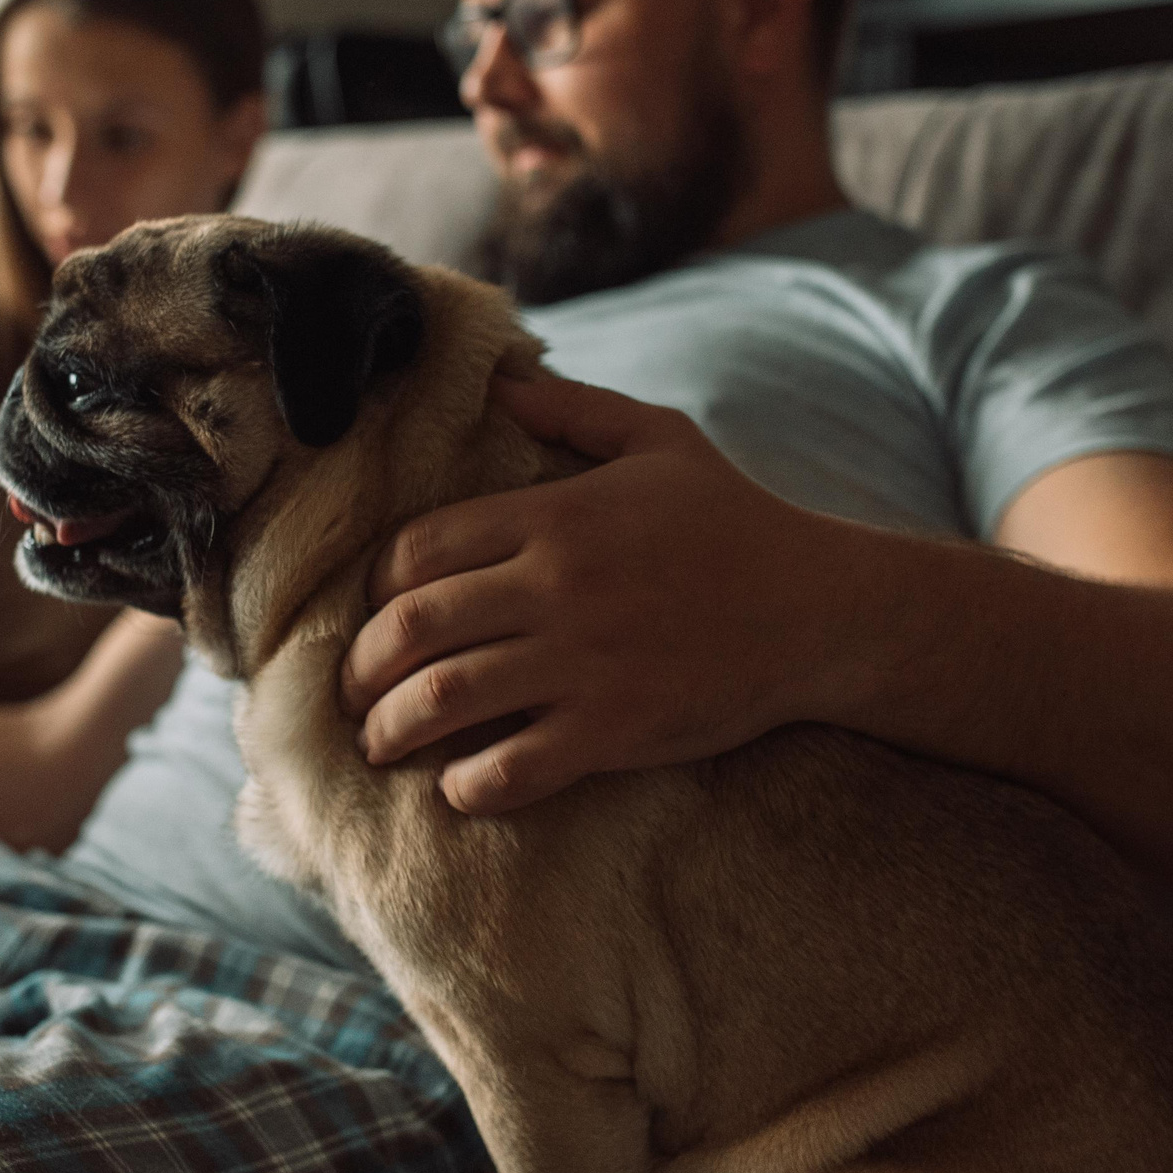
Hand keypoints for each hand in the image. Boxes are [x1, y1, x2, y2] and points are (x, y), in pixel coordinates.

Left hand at [340, 373, 842, 814]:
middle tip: (353, 692)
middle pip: (413, 627)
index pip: (420, 549)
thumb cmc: (736, 520)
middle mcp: (557, 590)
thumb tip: (500, 384)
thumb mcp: (660, 440)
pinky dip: (468, 785)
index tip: (379, 611)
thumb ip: (573, 410)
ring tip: (379, 743)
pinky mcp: (615, 730)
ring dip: (393, 729)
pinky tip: (456, 788)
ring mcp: (584, 664)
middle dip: (363, 666)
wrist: (819, 609)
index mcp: (556, 518)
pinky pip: (513, 768)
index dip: (380, 586)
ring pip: (446, 700)